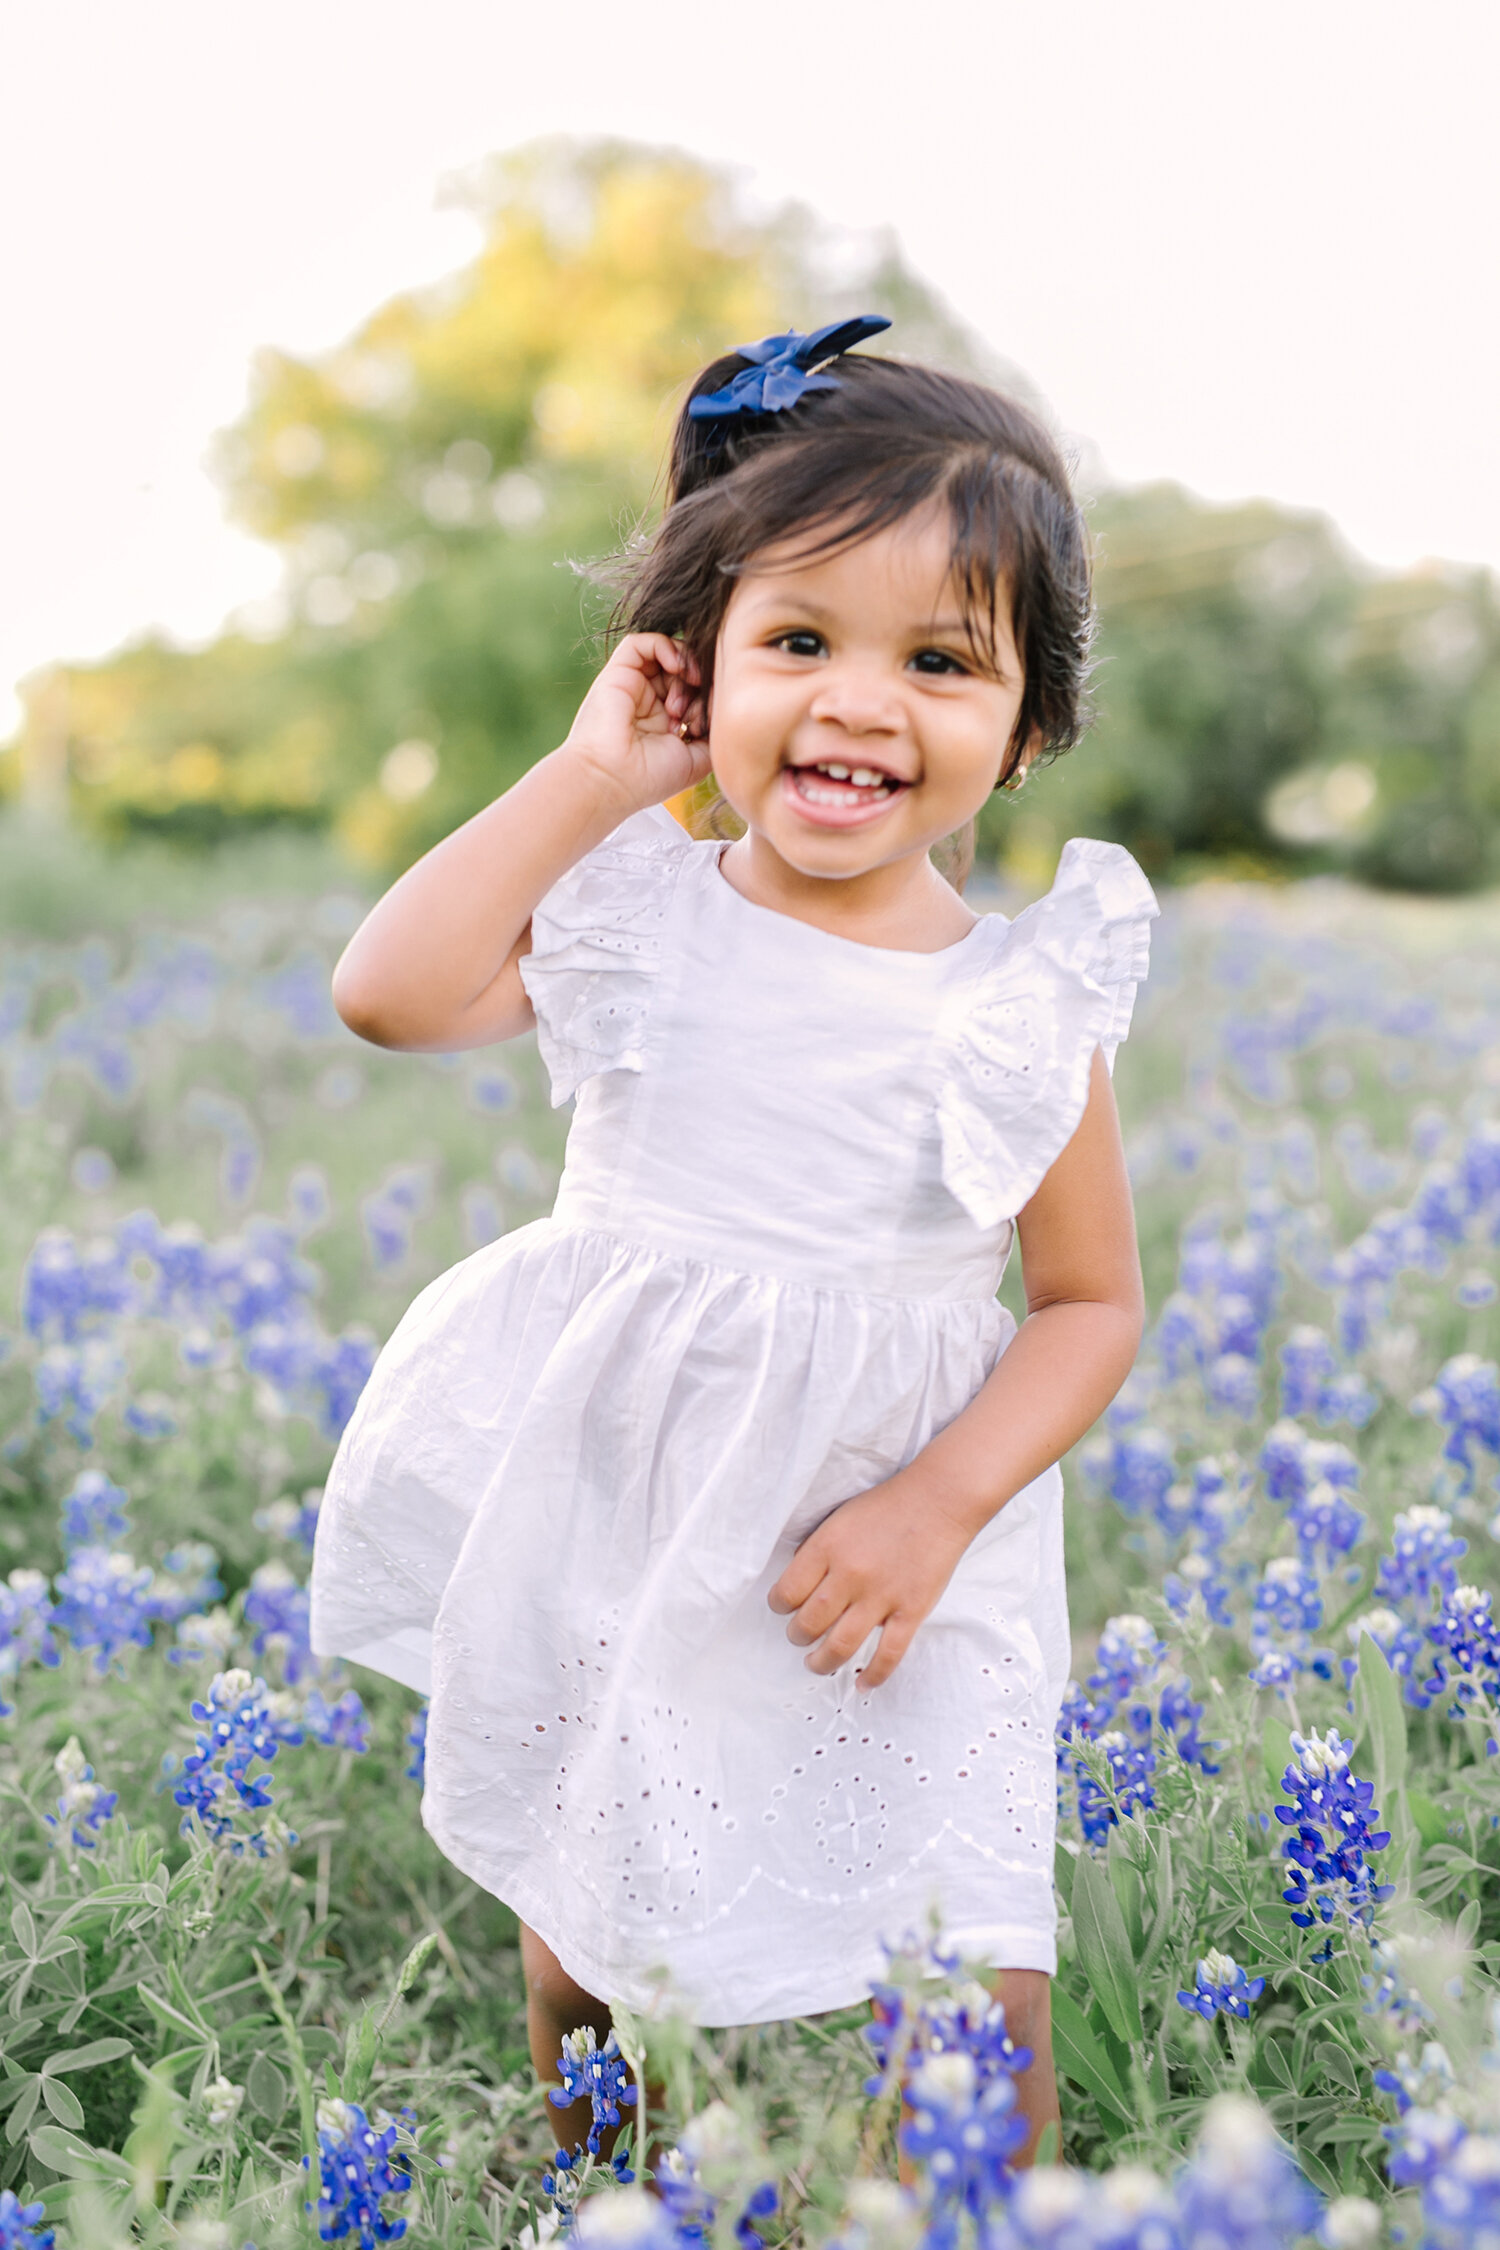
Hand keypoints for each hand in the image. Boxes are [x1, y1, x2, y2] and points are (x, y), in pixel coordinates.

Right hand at [561, 633, 712, 815]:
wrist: (611, 779)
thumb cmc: (651, 777)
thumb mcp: (697, 760)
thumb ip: (714, 730)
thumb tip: (724, 700)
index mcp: (665, 723)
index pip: (697, 692)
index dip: (709, 698)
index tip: (706, 723)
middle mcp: (649, 702)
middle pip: (687, 672)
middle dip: (701, 684)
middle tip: (696, 710)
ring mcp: (633, 686)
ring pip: (669, 654)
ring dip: (688, 664)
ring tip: (692, 683)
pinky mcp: (618, 672)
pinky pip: (643, 642)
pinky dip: (666, 646)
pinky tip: (678, 667)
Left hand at [766, 1476, 975, 1691]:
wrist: (939, 1500)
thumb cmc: (888, 1506)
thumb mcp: (840, 1518)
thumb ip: (819, 1550)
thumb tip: (800, 1583)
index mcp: (827, 1547)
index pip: (787, 1592)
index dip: (779, 1606)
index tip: (783, 1609)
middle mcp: (850, 1574)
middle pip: (809, 1622)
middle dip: (797, 1636)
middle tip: (799, 1637)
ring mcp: (882, 1596)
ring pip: (840, 1645)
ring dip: (822, 1661)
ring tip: (816, 1663)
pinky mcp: (911, 1611)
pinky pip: (888, 1654)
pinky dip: (873, 1675)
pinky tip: (862, 1684)